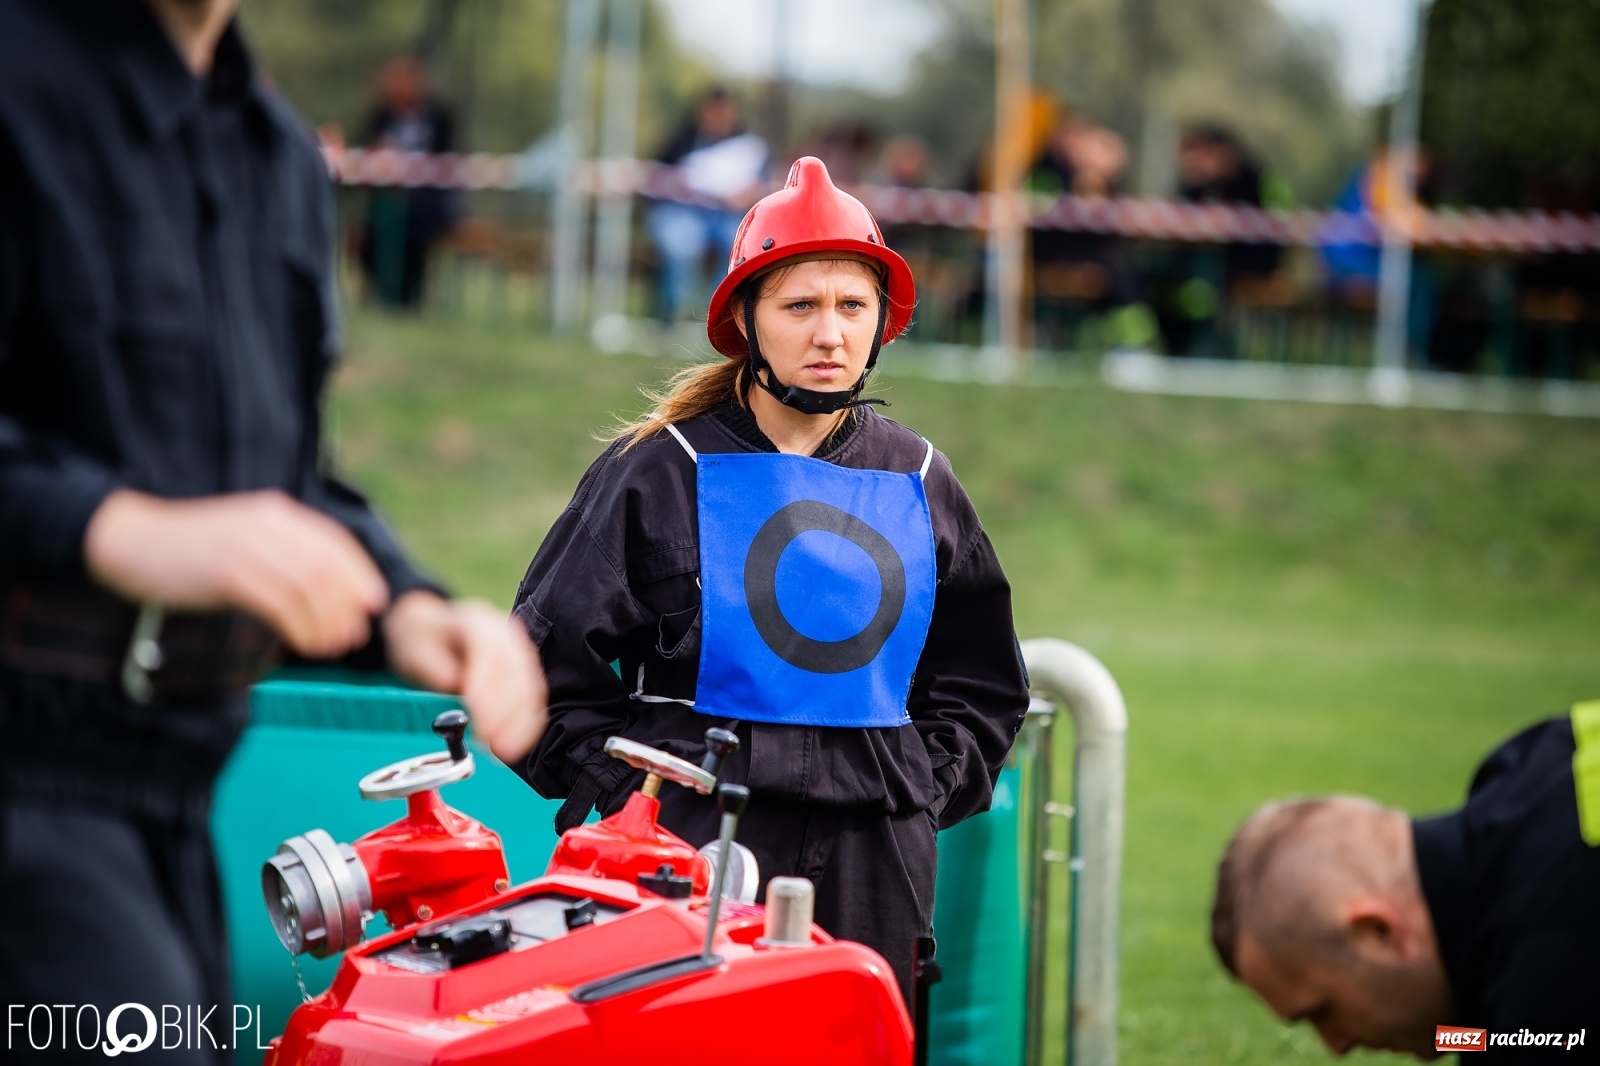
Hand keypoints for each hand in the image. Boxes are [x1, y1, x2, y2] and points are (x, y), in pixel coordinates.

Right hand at [84, 489, 389, 657]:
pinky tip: (304, 645)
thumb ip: (281, 554)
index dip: (361, 575)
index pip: (336, 543)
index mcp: (276, 514)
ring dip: (327, 623)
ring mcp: (248, 547)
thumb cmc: (189, 550)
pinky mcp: (228, 573)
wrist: (131, 541)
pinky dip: (301, 628)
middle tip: (351, 636)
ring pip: (309, 588)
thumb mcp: (243, 539)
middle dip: (347, 606)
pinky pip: (280, 604)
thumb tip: (325, 590)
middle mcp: (268, 525)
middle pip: (328, 568)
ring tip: (329, 648)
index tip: (373, 604)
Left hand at [383, 591, 548, 763]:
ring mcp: (518, 651)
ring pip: (530, 685)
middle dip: (508, 710)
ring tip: (506, 749)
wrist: (433, 631)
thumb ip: (430, 662)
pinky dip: (528, 722)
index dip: (487, 682)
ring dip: (522, 721)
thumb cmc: (423, 640)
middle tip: (496, 743)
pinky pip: (533, 696)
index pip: (488, 650)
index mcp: (475, 621)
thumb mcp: (412, 645)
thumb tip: (450, 681)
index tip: (478, 711)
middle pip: (516, 670)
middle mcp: (504, 634)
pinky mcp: (524, 671)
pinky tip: (519, 742)